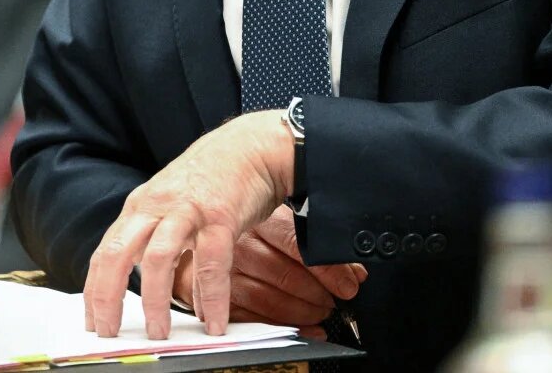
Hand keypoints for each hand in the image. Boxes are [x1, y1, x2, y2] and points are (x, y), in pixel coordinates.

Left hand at [83, 111, 292, 338]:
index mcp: (140, 207)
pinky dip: (211, 297)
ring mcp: (186, 210)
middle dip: (108, 297)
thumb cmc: (213, 179)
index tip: (94, 321)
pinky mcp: (219, 216)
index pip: (104, 252)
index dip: (94, 290)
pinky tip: (213, 321)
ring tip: (159, 332)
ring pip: (157, 259)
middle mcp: (155, 207)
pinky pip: (211, 264)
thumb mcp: (172, 203)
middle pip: (117, 254)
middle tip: (110, 332)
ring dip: (156, 301)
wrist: (251, 146)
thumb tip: (154, 285)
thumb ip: (158, 237)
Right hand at [172, 206, 364, 338]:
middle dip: (318, 296)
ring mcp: (225, 273)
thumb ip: (321, 248)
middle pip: (285, 276)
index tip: (348, 286)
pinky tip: (301, 328)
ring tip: (319, 314)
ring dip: (301, 313)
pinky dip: (282, 328)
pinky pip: (251, 318)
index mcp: (259, 221)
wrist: (196, 236)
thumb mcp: (286, 228)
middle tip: (334, 303)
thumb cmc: (249, 234)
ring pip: (268, 300)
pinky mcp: (216, 297)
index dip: (328, 271)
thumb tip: (355, 273)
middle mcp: (239, 245)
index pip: (299, 245)